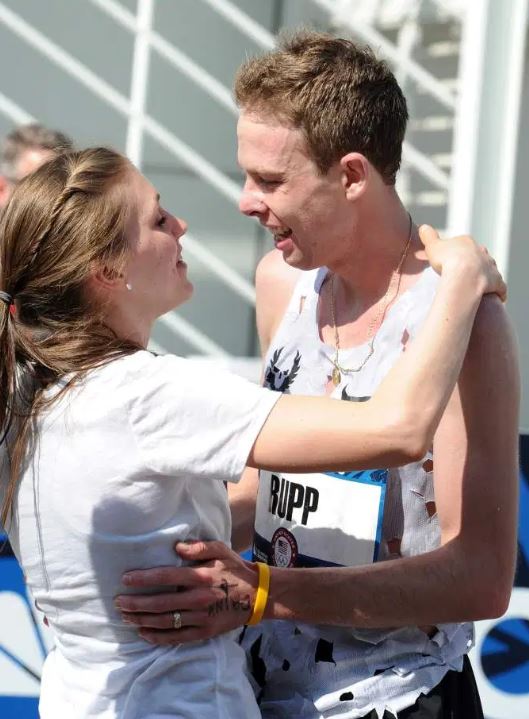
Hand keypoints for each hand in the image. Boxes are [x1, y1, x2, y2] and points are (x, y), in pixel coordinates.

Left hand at [115, 541, 258, 644]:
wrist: (258, 595)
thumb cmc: (235, 569)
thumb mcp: (221, 550)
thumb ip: (199, 547)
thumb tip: (176, 546)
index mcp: (201, 576)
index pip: (166, 577)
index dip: (144, 579)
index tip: (125, 580)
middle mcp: (199, 597)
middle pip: (160, 602)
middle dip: (136, 603)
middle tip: (118, 602)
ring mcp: (202, 617)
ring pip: (165, 621)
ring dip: (142, 620)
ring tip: (126, 616)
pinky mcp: (205, 632)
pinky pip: (177, 637)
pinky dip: (158, 637)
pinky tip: (144, 633)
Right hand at [419, 225, 506, 301]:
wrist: (463, 276)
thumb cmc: (446, 260)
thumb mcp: (432, 246)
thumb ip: (428, 236)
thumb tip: (423, 227)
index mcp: (467, 242)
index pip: (463, 244)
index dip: (456, 252)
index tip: (450, 260)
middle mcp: (482, 252)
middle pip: (478, 255)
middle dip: (473, 261)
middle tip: (463, 272)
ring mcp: (491, 267)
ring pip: (490, 269)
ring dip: (486, 275)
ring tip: (477, 284)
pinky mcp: (497, 282)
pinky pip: (500, 287)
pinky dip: (499, 292)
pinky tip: (496, 297)